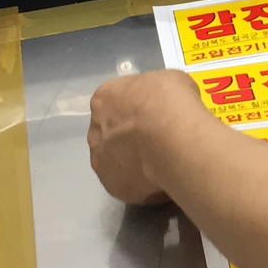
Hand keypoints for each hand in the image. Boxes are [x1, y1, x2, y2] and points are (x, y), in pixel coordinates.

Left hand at [87, 69, 208, 207]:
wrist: (172, 137)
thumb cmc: (171, 101)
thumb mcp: (171, 81)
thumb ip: (158, 95)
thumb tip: (164, 107)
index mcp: (104, 99)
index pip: (115, 103)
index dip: (135, 110)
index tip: (154, 115)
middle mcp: (95, 130)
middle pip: (112, 134)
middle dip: (131, 137)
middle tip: (158, 140)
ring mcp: (100, 160)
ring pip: (117, 162)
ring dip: (134, 162)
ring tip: (163, 162)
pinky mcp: (113, 187)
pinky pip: (129, 184)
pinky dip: (143, 183)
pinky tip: (163, 178)